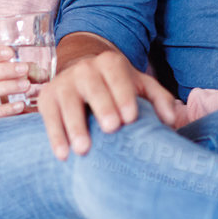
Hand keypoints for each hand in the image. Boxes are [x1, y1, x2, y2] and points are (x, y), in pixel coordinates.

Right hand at [37, 49, 178, 158]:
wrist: (82, 73)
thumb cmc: (118, 86)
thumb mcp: (140, 86)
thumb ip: (158, 99)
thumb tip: (170, 119)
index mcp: (110, 63)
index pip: (117, 76)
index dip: (123, 95)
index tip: (130, 117)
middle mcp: (84, 69)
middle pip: (92, 87)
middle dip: (102, 106)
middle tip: (111, 128)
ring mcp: (63, 83)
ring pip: (67, 103)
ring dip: (74, 126)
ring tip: (83, 149)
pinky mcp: (47, 98)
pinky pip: (49, 118)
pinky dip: (55, 136)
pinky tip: (63, 155)